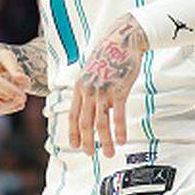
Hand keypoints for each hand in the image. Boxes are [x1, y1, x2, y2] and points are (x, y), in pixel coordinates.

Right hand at [0, 41, 31, 114]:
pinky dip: (7, 109)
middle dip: (14, 99)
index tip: (23, 95)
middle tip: (24, 95)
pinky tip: (15, 104)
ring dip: (11, 105)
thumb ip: (14, 68)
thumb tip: (23, 80)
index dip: (11, 91)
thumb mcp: (6, 56)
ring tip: (21, 99)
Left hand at [69, 14, 148, 156]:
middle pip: (85, 122)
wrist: (122, 40)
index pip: (73, 115)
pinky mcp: (119, 90)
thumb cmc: (108, 56)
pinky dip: (119, 130)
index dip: (73, 132)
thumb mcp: (91, 71)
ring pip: (101, 122)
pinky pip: (118, 114)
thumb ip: (90, 89)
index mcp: (80, 87)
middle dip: (87, 141)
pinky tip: (122, 140)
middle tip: (90, 155)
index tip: (75, 146)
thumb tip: (97, 107)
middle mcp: (89, 90)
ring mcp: (103, 90)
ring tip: (110, 153)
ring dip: (105, 140)